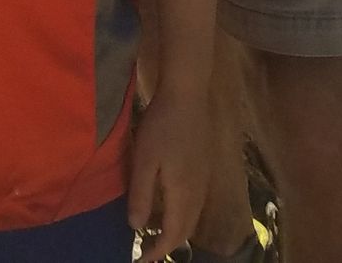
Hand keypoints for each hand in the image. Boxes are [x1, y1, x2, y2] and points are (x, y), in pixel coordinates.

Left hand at [129, 81, 208, 262]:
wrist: (187, 94)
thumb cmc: (162, 126)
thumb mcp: (144, 160)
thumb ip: (141, 195)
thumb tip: (137, 227)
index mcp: (183, 194)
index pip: (173, 235)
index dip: (158, 251)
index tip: (142, 260)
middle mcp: (198, 192)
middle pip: (186, 230)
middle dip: (169, 245)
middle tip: (149, 250)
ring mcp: (204, 179)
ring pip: (192, 217)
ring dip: (177, 231)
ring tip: (157, 232)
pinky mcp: (204, 167)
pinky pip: (195, 203)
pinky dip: (182, 214)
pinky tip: (169, 204)